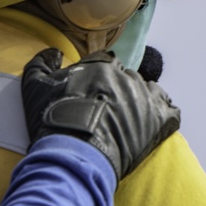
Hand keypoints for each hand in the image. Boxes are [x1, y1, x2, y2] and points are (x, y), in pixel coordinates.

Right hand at [21, 48, 179, 179]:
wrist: (74, 153)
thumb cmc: (53, 120)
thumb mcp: (34, 86)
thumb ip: (42, 63)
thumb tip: (54, 52)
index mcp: (102, 65)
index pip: (105, 64)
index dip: (98, 79)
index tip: (91, 95)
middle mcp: (127, 76)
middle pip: (127, 78)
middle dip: (118, 92)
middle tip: (106, 113)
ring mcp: (145, 97)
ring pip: (148, 92)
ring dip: (140, 102)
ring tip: (127, 122)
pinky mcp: (159, 119)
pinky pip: (171, 112)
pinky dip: (163, 117)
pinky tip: (152, 127)